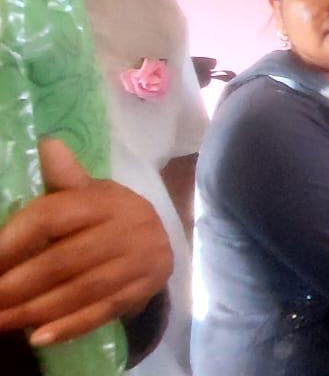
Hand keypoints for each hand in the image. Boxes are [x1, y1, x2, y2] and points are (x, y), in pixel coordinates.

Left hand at [0, 139, 172, 345]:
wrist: (159, 242)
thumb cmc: (108, 217)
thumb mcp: (91, 193)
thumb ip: (65, 177)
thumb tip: (47, 145)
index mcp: (106, 200)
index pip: (52, 218)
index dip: (14, 242)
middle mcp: (128, 229)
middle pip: (63, 261)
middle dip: (17, 285)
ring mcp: (139, 262)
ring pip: (80, 290)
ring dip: (34, 311)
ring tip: (1, 321)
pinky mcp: (143, 290)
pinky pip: (102, 312)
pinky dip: (69, 326)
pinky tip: (39, 337)